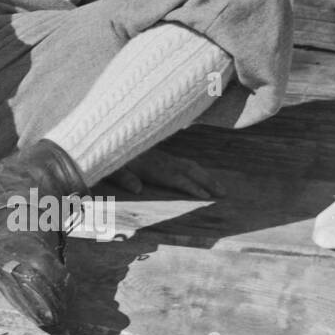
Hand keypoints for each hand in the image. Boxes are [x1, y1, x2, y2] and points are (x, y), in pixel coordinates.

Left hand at [105, 148, 224, 199]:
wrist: (110, 138)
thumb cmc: (110, 158)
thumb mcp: (112, 169)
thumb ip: (124, 178)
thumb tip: (137, 189)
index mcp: (151, 167)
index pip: (175, 179)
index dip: (190, 187)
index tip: (205, 196)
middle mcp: (161, 161)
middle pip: (189, 171)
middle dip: (207, 181)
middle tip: (224, 193)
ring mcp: (163, 157)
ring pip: (189, 165)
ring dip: (205, 176)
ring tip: (220, 187)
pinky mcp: (162, 155)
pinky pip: (183, 162)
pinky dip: (196, 169)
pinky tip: (202, 174)